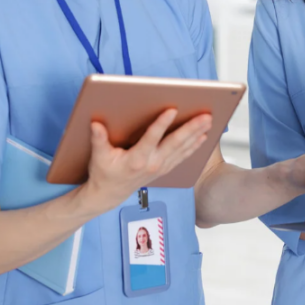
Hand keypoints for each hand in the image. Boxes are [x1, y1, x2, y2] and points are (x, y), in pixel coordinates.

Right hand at [82, 109, 211, 210]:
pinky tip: (203, 136)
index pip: (152, 138)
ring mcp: (161, 167)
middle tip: (205, 115)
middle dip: (192, 128)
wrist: (109, 194)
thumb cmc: (104, 173)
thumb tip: (96, 123)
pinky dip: (194, 146)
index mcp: (136, 159)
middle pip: (175, 143)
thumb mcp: (98, 156)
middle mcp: (152, 163)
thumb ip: (98, 139)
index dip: (162, 124)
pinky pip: (183, 156)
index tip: (172, 110)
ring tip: (209, 121)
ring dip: (197, 134)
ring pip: (183, 149)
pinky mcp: (164, 168)